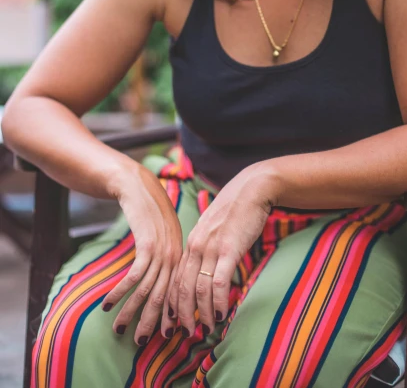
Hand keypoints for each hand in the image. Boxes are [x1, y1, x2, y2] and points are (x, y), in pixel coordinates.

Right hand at [101, 162, 182, 345]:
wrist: (137, 184)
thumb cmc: (148, 209)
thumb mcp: (162, 233)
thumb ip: (164, 254)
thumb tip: (160, 276)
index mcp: (181, 253)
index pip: (177, 290)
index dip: (170, 313)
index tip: (164, 333)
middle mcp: (176, 254)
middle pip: (164, 295)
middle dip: (152, 320)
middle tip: (141, 341)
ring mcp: (163, 249)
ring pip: (148, 289)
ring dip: (131, 311)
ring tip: (118, 327)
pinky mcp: (147, 244)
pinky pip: (134, 275)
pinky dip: (120, 292)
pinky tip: (107, 303)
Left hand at [166, 162, 277, 337]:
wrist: (252, 188)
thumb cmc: (236, 210)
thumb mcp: (213, 229)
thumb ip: (207, 248)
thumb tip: (207, 270)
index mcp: (191, 242)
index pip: (175, 279)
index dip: (173, 302)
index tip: (175, 320)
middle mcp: (196, 246)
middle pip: (181, 288)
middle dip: (183, 314)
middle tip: (187, 333)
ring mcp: (211, 248)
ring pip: (199, 289)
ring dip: (203, 313)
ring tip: (207, 328)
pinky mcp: (229, 249)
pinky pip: (220, 282)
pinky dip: (219, 302)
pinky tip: (222, 314)